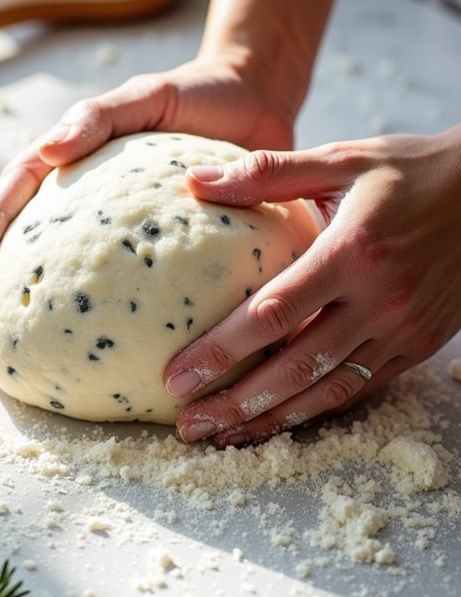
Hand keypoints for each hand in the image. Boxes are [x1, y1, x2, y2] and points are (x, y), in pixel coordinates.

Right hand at [0, 57, 293, 344]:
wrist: (255, 102)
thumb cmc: (197, 93)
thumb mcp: (148, 95)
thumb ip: (100, 116)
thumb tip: (51, 149)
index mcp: (72, 157)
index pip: (15, 194)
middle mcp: (84, 196)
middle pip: (22, 242)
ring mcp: (116, 225)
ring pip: (62, 270)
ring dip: (27, 308)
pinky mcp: (156, 247)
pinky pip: (123, 284)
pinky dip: (101, 314)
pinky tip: (91, 352)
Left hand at [170, 128, 460, 445]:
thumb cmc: (408, 170)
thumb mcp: (340, 159)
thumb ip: (267, 173)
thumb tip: (194, 182)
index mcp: (351, 253)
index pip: (272, 315)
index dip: (220, 351)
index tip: (176, 377)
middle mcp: (379, 300)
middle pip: (295, 369)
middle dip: (236, 404)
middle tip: (188, 425)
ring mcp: (402, 329)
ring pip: (329, 391)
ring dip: (273, 420)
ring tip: (224, 436)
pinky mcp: (419, 345)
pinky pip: (362, 388)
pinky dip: (318, 409)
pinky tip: (282, 419)